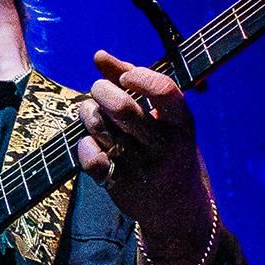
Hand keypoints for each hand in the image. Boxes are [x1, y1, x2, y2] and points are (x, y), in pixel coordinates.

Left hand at [75, 51, 217, 264]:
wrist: (177, 210)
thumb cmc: (167, 149)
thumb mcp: (164, 119)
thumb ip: (134, 83)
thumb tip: (99, 55)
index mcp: (182, 124)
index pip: (164, 90)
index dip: (138, 76)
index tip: (125, 77)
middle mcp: (165, 146)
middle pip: (122, 108)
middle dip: (101, 91)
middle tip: (97, 90)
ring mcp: (141, 167)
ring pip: (101, 129)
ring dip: (87, 112)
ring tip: (88, 110)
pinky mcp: (120, 185)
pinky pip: (89, 156)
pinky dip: (82, 143)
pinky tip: (88, 140)